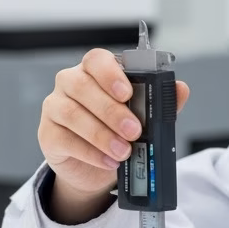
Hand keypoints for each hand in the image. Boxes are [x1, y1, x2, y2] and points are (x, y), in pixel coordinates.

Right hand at [38, 48, 189, 199]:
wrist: (96, 168)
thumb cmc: (118, 133)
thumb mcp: (144, 119)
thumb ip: (160, 102)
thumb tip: (181, 89)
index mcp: (95, 72)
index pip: (96, 59)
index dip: (111, 73)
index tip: (127, 93)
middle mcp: (70, 83)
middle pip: (82, 86)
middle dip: (111, 110)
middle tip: (134, 131)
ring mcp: (55, 107)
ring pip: (72, 113)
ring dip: (101, 134)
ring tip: (123, 151)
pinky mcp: (48, 134)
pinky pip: (64, 139)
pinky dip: (90, 152)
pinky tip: (108, 161)